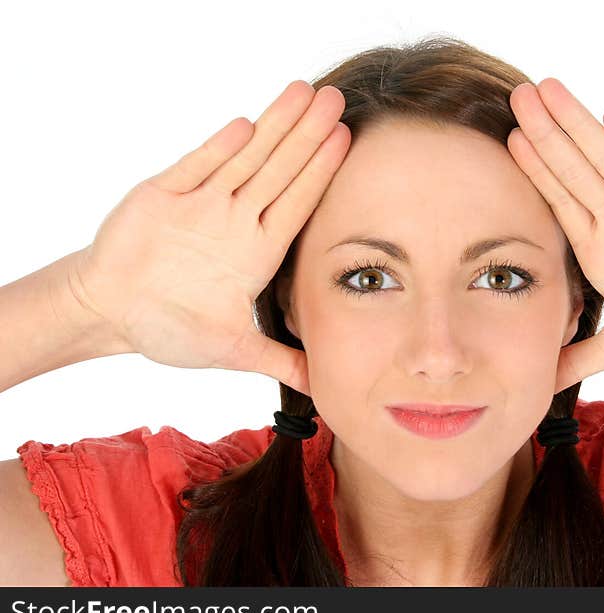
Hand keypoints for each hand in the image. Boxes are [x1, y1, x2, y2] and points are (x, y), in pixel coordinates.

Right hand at [69, 81, 349, 393]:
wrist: (112, 310)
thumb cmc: (170, 326)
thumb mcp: (232, 348)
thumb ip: (278, 361)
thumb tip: (322, 385)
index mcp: (257, 251)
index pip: (298, 204)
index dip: (322, 173)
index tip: (348, 142)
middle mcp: (236, 221)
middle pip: (279, 170)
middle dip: (307, 136)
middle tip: (338, 99)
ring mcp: (202, 205)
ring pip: (245, 159)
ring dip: (273, 127)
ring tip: (303, 92)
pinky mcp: (163, 196)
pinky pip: (195, 167)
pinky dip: (218, 149)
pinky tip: (245, 126)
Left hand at [508, 78, 603, 392]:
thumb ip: (584, 359)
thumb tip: (542, 383)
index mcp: (603, 248)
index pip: (561, 202)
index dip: (535, 172)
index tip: (507, 142)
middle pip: (577, 170)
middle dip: (547, 134)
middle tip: (515, 95)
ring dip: (581, 126)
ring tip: (549, 90)